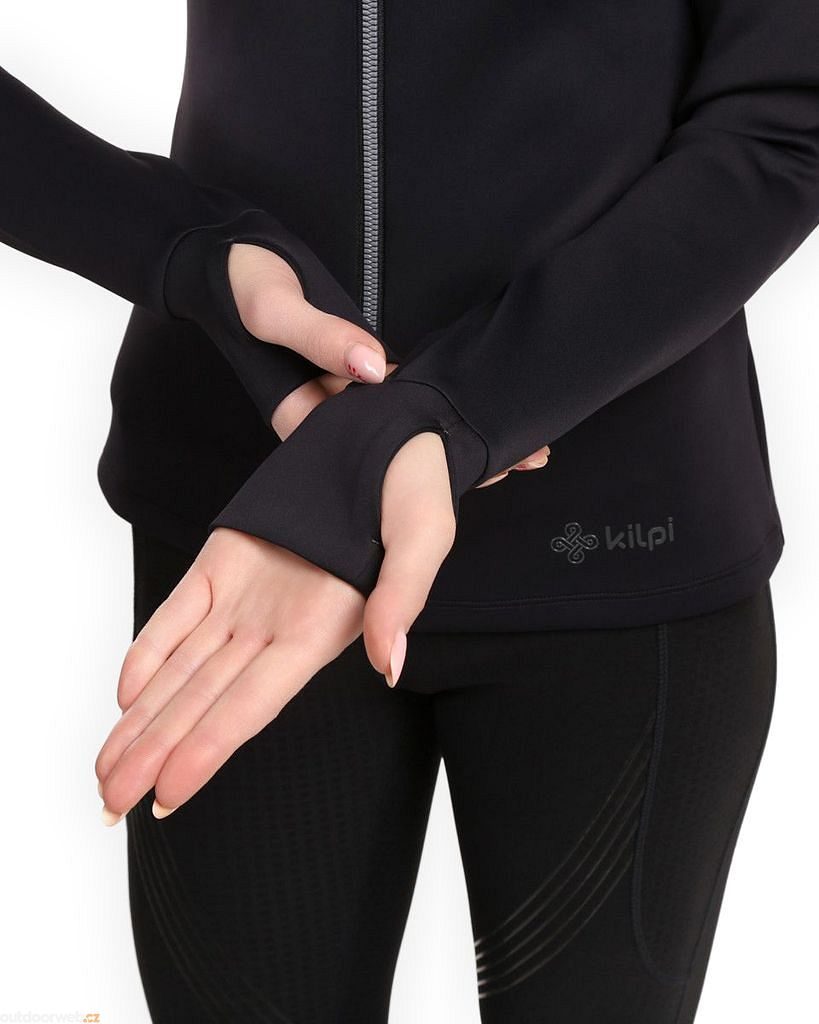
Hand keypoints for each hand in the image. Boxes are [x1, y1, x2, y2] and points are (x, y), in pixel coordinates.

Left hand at [95, 433, 551, 822]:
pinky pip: (178, 613)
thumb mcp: (424, 533)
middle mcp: (278, 623)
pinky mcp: (224, 561)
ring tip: (106, 768)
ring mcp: (246, 594)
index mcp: (323, 625)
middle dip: (156, 753)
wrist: (385, 435)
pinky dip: (149, 649)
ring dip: (144, 718)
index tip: (167, 794)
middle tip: (109, 803)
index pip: (254, 703)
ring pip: (183, 668)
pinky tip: (126, 692)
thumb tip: (390, 665)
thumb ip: (404, 597)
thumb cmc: (413, 486)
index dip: (208, 748)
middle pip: (205, 702)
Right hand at [228, 243, 551, 463]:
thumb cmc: (241, 282)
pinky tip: (477, 401)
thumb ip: (321, 338)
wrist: (229, 254)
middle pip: (399, 449)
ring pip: (407, 423)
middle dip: (458, 457)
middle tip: (524, 460)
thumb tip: (376, 369)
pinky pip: (403, 391)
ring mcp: (345, 394)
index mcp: (303, 420)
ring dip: (455, 429)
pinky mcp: (356, 370)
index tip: (480, 467)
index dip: (426, 467)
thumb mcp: (274, 309)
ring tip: (522, 445)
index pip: (373, 455)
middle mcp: (329, 418)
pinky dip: (438, 397)